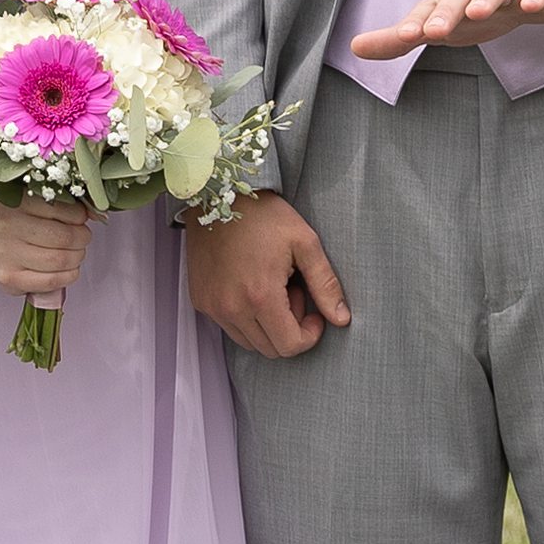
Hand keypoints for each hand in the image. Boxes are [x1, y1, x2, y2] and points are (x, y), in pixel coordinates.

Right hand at [0, 200, 92, 297]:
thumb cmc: (20, 220)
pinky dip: (68, 276)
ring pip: (60, 260)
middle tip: (81, 237)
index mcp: (18, 202)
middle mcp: (8, 227)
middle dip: (82, 238)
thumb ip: (66, 204)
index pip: (64, 209)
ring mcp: (6, 254)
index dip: (79, 216)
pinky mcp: (9, 278)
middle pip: (64, 237)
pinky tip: (68, 269)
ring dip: (77, 257)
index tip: (79, 219)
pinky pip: (51, 281)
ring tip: (74, 252)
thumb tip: (95, 213)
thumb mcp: (38, 203)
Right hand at [185, 195, 349, 358]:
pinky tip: (251, 284)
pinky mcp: (200, 300)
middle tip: (292, 291)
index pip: (290, 346)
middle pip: (270, 349)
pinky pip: (228, 326)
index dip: (309, 335)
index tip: (314, 312)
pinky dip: (245, 317)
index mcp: (260, 296)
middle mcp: (231, 308)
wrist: (219, 194)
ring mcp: (212, 306)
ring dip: (267, 325)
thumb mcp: (305, 243)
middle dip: (289, 328)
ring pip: (249, 342)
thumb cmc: (265, 215)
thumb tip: (342, 319)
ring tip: (272, 287)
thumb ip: (325, 284)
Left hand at [350, 0, 543, 59]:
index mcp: (449, 1)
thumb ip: (398, 39)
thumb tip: (354, 47)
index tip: (404, 35)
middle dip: (446, 13)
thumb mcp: (438, 25)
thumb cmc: (476, 7)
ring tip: (479, 12)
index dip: (415, 22)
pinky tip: (531, 6)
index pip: (428, 10)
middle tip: (434, 32)